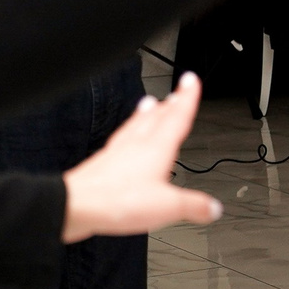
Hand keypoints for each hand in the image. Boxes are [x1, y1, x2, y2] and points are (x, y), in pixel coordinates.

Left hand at [60, 74, 221, 241]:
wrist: (75, 206)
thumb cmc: (116, 201)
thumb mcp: (167, 207)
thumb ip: (194, 206)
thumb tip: (212, 208)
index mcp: (156, 149)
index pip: (176, 117)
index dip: (186, 98)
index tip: (190, 80)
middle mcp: (135, 146)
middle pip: (156, 118)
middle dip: (169, 104)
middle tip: (176, 92)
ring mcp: (116, 153)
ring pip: (135, 126)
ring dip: (145, 113)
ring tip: (149, 104)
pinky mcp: (101, 165)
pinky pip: (119, 141)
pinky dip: (126, 134)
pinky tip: (123, 141)